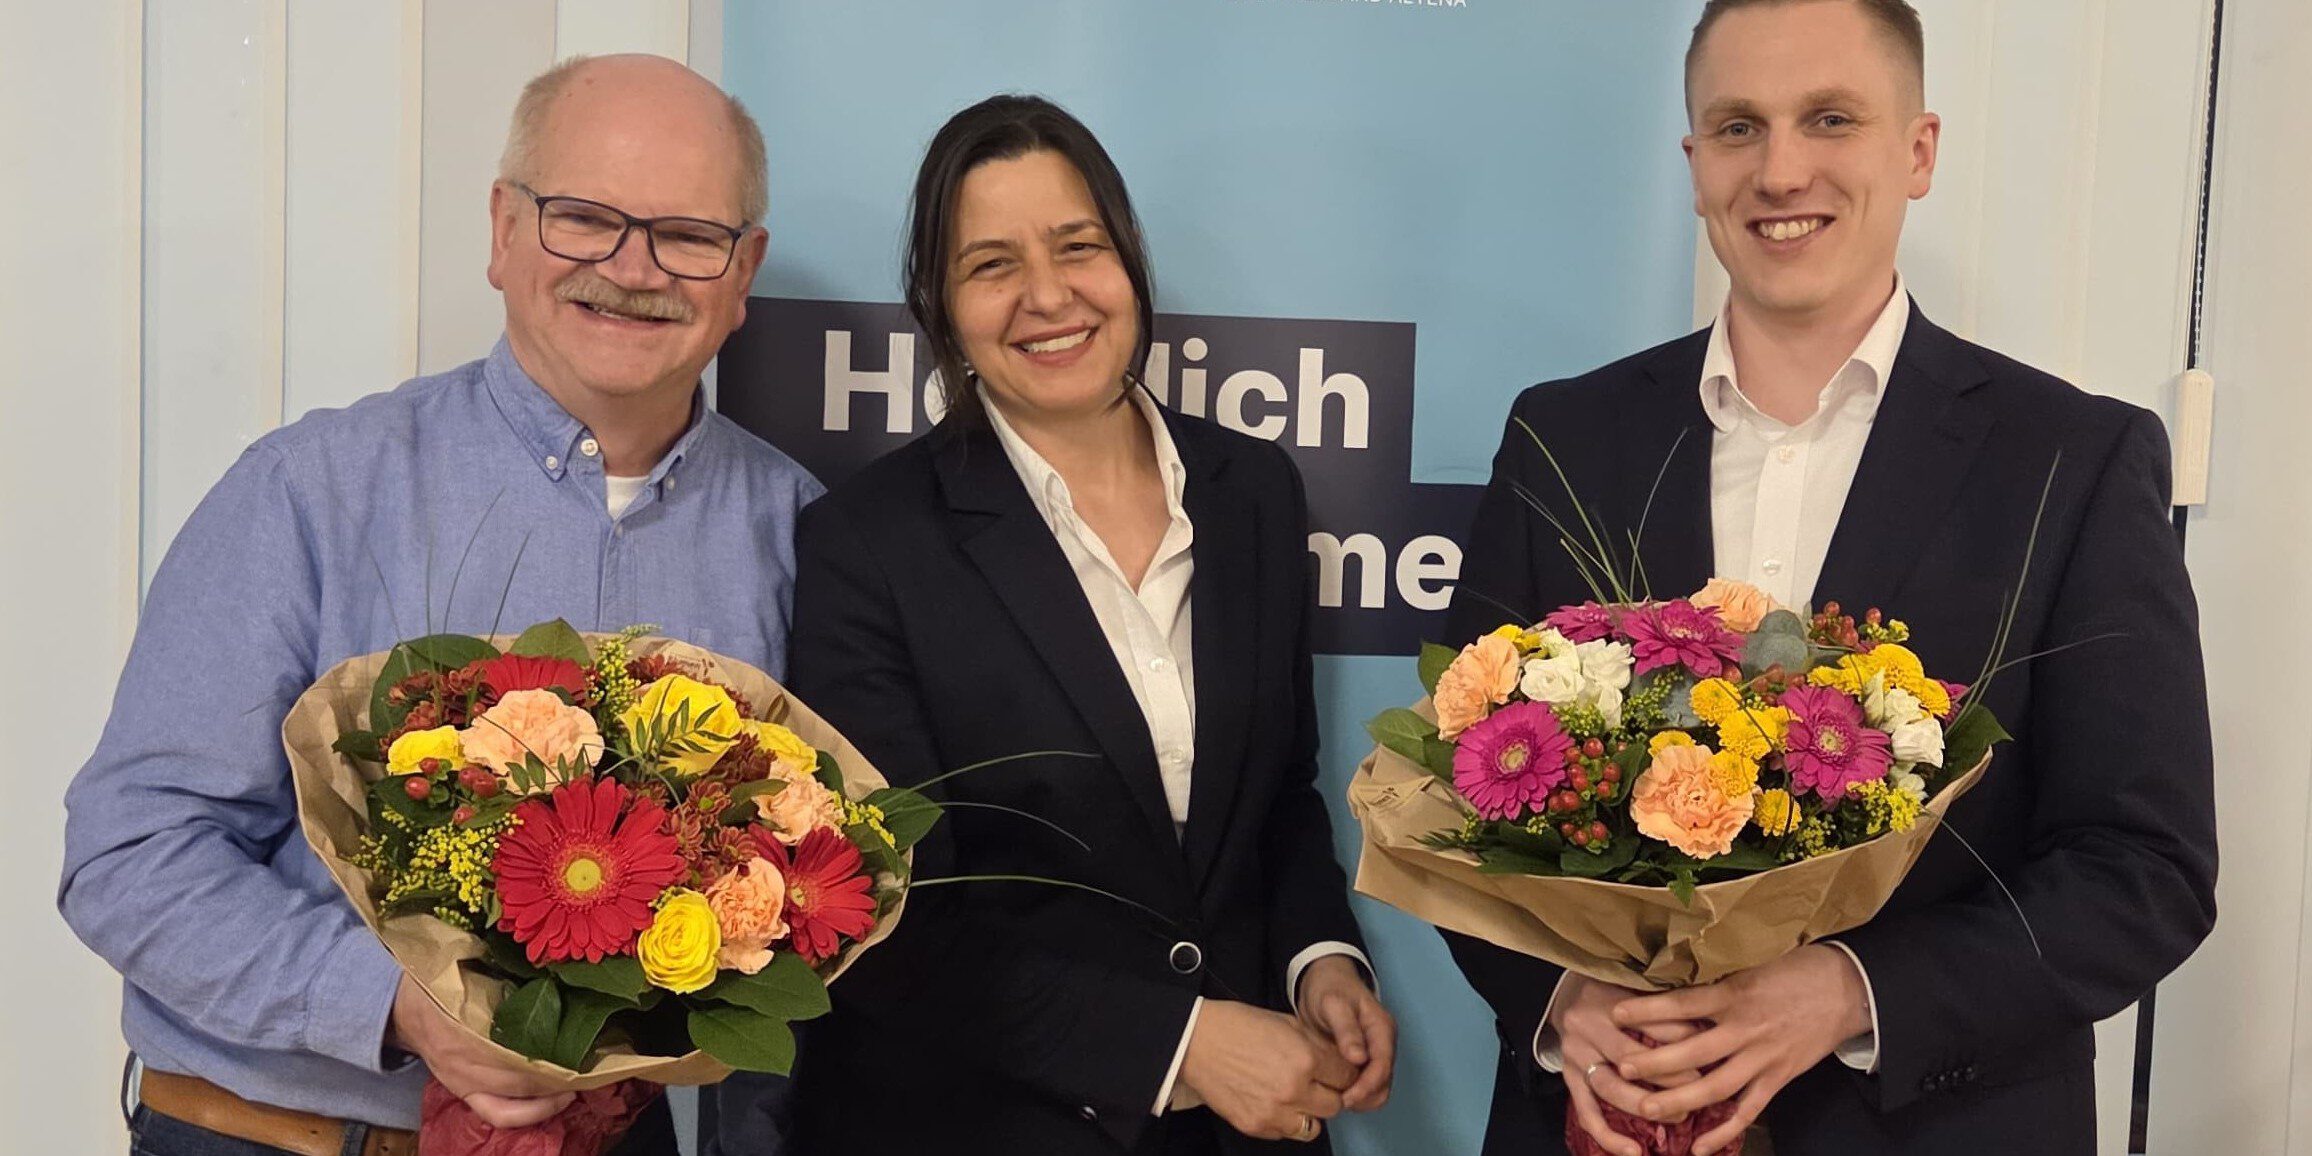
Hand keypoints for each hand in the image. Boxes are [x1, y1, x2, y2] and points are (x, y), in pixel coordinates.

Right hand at [389, 974, 573, 1128]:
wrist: (403, 1008)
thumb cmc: (439, 982)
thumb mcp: (465, 964)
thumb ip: (500, 968)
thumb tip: (546, 966)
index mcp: (462, 1023)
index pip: (513, 1046)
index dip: (550, 1049)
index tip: (583, 1040)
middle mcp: (463, 1059)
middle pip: (520, 1077)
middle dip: (559, 1075)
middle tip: (591, 1065)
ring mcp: (462, 1081)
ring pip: (513, 1102)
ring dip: (549, 1098)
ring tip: (577, 1086)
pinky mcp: (462, 1093)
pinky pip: (497, 1114)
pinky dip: (527, 1114)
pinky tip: (553, 1103)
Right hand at [1179, 1000, 1359, 1141]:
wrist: (1195, 1041)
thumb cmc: (1240, 1026)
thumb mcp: (1288, 1023)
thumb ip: (1319, 1044)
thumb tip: (1343, 1060)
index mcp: (1305, 1058)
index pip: (1347, 1076)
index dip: (1344, 1071)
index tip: (1336, 1070)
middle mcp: (1294, 1089)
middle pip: (1336, 1104)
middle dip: (1330, 1092)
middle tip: (1317, 1082)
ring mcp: (1274, 1112)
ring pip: (1315, 1126)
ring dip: (1310, 1111)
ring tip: (1296, 1095)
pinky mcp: (1256, 1126)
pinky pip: (1286, 1133)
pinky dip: (1285, 1120)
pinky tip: (1273, 1101)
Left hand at [1294, 955, 1396, 1110]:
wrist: (1323, 981)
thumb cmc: (1329, 988)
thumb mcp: (1333, 1004)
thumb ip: (1346, 1030)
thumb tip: (1359, 1058)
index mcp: (1382, 1029)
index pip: (1383, 1066)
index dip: (1367, 1086)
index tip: (1346, 1097)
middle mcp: (1383, 1044)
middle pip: (1383, 1082)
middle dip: (1363, 1096)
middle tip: (1335, 1102)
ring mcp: (1375, 1053)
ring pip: (1377, 1088)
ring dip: (1360, 1098)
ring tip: (1333, 1099)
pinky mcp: (1364, 1061)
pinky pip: (1366, 1085)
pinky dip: (1354, 1093)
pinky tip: (1334, 1092)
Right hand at [1551, 975, 1704, 1155]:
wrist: (1564, 993)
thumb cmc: (1612, 989)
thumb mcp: (1637, 985)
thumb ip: (1665, 1002)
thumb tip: (1708, 1024)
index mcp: (1608, 999)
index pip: (1651, 1020)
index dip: (1684, 1037)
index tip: (1714, 1051)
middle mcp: (1588, 1026)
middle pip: (1630, 1057)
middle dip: (1669, 1078)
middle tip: (1700, 1089)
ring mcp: (1575, 1055)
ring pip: (1609, 1087)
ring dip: (1645, 1105)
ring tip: (1679, 1117)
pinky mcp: (1569, 1078)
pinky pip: (1586, 1111)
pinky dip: (1608, 1136)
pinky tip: (1632, 1151)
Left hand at [1609, 945, 1872, 1154]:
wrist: (1846, 988)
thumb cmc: (1793, 968)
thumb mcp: (1750, 962)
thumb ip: (1715, 978)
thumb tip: (1671, 977)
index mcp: (1736, 994)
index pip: (1684, 1003)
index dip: (1649, 1010)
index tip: (1615, 1013)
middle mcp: (1747, 1028)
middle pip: (1694, 1051)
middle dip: (1655, 1063)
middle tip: (1621, 1069)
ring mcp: (1764, 1057)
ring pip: (1717, 1086)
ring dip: (1680, 1100)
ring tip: (1645, 1107)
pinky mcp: (1780, 1077)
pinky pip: (1749, 1110)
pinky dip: (1725, 1131)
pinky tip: (1700, 1147)